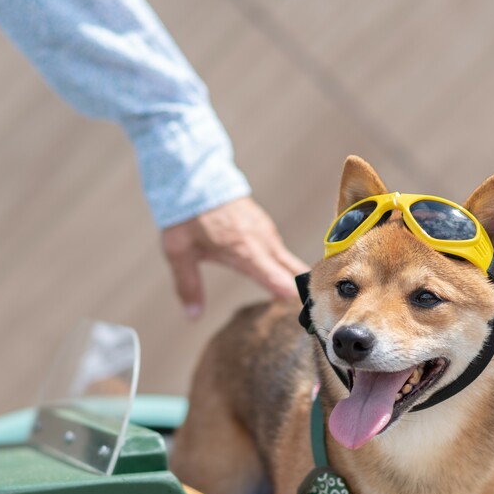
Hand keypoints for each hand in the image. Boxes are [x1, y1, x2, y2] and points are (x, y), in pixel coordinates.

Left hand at [161, 197, 308, 317]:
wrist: (196, 175)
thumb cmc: (186, 215)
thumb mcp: (179, 252)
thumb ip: (188, 286)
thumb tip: (193, 317)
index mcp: (245, 251)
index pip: (278, 278)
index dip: (293, 297)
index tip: (307, 312)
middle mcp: (263, 243)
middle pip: (295, 272)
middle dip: (304, 292)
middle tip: (314, 314)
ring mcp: (268, 233)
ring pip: (290, 261)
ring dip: (295, 279)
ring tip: (301, 302)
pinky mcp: (266, 227)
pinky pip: (281, 252)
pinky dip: (284, 266)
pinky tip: (281, 278)